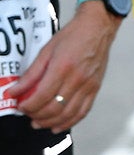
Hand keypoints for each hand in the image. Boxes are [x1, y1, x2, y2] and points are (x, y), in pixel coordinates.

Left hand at [8, 3, 119, 130]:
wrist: (98, 28)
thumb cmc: (72, 36)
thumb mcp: (46, 51)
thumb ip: (31, 73)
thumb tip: (14, 91)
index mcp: (62, 68)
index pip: (41, 96)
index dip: (27, 106)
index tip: (19, 105)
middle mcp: (77, 79)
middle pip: (54, 108)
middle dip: (36, 116)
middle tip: (27, 114)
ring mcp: (88, 85)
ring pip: (68, 113)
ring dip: (51, 122)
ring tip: (38, 123)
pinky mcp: (96, 88)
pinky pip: (83, 111)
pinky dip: (70, 121)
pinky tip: (58, 125)